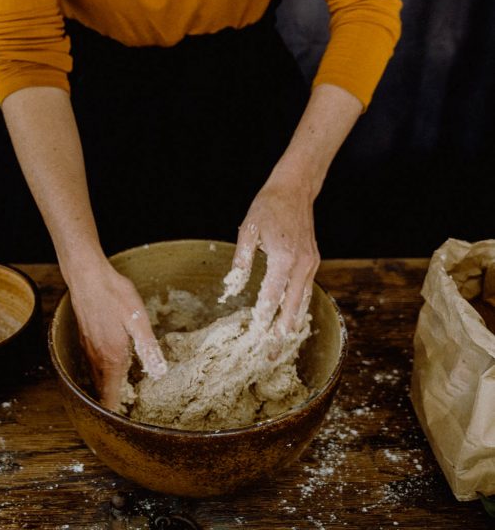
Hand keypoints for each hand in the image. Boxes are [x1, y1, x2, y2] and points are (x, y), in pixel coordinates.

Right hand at [67, 260, 166, 411]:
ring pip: (96, 379)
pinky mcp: (86, 339)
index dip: (117, 414)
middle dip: (113, 405)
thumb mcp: (137, 319)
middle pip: (102, 392)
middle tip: (127, 416)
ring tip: (121, 398)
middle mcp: (97, 358)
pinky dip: (102, 376)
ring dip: (107, 391)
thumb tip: (159, 373)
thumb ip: (148, 347)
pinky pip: (93, 366)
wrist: (87, 276)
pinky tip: (112, 370)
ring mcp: (88, 349)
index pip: (111, 397)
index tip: (125, 427)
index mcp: (112, 358)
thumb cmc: (114, 294)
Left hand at [221, 167, 319, 335]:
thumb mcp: (247, 230)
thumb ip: (241, 261)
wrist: (294, 190)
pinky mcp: (313, 261)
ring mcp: (311, 263)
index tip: (257, 336)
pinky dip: (299, 307)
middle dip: (281, 332)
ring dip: (292, 324)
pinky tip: (291, 319)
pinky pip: (306, 290)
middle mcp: (301, 264)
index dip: (265, 317)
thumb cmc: (268, 208)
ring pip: (303, 302)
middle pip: (293, 307)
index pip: (273, 295)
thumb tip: (232, 287)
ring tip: (282, 345)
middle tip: (271, 355)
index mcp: (283, 257)